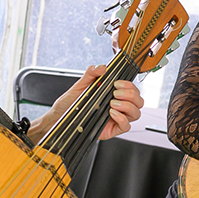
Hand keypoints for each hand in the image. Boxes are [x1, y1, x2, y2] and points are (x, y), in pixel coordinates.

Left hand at [29, 65, 143, 142]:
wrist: (59, 117)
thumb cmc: (70, 103)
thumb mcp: (80, 84)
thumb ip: (91, 73)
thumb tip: (102, 67)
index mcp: (113, 94)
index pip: (133, 89)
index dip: (130, 86)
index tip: (118, 83)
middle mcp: (118, 106)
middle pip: (139, 101)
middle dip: (131, 95)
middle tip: (115, 93)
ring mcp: (116, 118)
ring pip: (136, 113)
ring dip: (127, 106)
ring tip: (112, 103)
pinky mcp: (112, 129)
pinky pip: (126, 126)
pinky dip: (122, 118)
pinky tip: (111, 112)